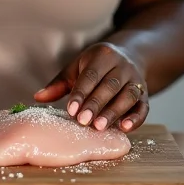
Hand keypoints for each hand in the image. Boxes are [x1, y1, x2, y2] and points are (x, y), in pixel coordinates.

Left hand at [34, 42, 148, 132]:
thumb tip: (37, 97)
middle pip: (110, 85)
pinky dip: (136, 118)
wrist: (128, 56)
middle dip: (96, 104)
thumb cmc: (95, 66)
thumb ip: (59, 83)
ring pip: (128, 95)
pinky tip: (124, 129)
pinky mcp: (146, 94)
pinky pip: (144, 106)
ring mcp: (136, 79)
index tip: (71, 110)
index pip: (91, 75)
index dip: (81, 92)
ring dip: (114, 112)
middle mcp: (122, 65)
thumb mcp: (77, 67)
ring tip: (99, 127)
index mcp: (103, 55)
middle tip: (84, 121)